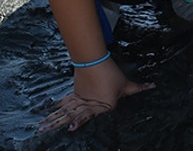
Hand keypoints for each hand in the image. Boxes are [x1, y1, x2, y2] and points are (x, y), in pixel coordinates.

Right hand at [38, 59, 152, 133]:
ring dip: (52, 119)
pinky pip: (64, 103)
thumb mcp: (125, 84)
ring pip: (64, 112)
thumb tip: (153, 86)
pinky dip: (55, 108)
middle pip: (71, 117)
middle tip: (43, 131)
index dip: (80, 121)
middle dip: (58, 125)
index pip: (90, 116)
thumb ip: (138, 88)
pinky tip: (46, 113)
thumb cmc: (110, 73)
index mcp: (100, 106)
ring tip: (39, 127)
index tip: (70, 128)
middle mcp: (87, 104)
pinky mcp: (75, 92)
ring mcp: (79, 99)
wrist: (93, 60)